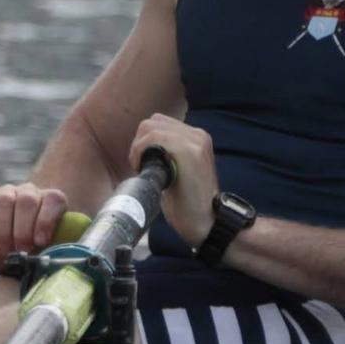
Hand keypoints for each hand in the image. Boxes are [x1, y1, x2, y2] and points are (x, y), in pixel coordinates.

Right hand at [0, 182, 75, 273]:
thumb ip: (48, 253)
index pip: (52, 201)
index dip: (46, 221)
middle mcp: (30, 192)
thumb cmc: (34, 249)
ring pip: (5, 200)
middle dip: (23, 230)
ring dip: (4, 229)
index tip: (40, 242)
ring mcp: (7, 192)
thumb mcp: (45, 251)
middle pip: (27, 201)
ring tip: (4, 250)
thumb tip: (43, 264)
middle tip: (20, 250)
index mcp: (52, 200)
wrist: (15, 245)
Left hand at [129, 114, 216, 246]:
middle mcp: (198, 135)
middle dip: (139, 142)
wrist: (206, 222)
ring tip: (141, 168)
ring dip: (139, 147)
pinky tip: (142, 167)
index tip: (142, 163)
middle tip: (139, 166)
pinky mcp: (188, 151)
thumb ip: (168, 155)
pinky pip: (154, 137)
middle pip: (153, 121)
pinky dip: (141, 150)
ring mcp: (195, 141)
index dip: (145, 141)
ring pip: (151, 127)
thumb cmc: (189, 203)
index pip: (160, 123)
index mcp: (197, 138)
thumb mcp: (180, 171)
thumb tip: (145, 151)